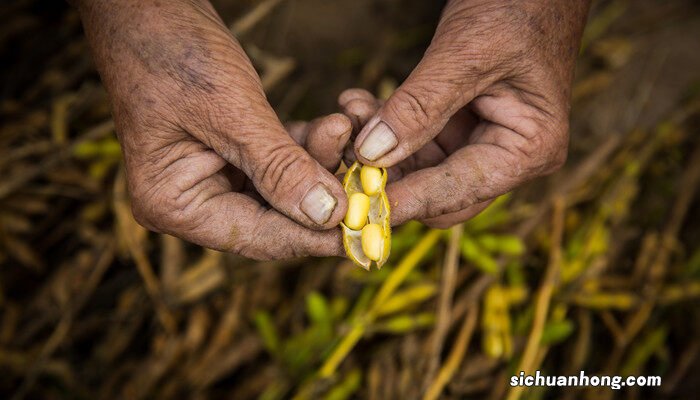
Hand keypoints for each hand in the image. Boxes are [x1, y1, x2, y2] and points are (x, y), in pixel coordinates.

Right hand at [75, 0, 349, 258]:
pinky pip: (280, 160)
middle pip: (275, 217)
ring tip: (344, 128)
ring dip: (319, 160)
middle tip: (370, 178)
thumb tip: (330, 215)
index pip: (258, 237)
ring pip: (284, 188)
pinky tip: (334, 124)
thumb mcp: (229, 111)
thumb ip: (280, 168)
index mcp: (174, 204)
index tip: (366, 231)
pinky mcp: (232, 152)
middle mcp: (193, 200)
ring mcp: (213, 176)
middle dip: (324, 192)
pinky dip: (306, 144)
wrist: (146, 4)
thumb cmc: (171, 51)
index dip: (314, 237)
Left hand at [350, 1, 589, 227]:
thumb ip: (419, 106)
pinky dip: (385, 128)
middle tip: (345, 157)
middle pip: (437, 194)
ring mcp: (480, 145)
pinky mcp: (458, 130)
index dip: (408, 200)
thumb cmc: (516, 9)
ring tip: (350, 113)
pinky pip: (413, 145)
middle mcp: (507, 158)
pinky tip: (359, 105)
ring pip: (417, 171)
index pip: (458, 191)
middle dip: (390, 176)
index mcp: (529, 150)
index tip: (360, 207)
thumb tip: (371, 153)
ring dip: (379, 149)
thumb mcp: (466, 53)